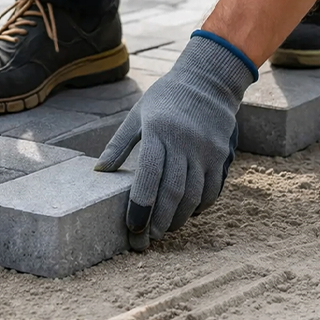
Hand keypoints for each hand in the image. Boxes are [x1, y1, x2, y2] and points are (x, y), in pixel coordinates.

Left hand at [95, 32, 257, 250]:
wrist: (208, 80)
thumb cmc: (166, 98)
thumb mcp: (137, 115)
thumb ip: (119, 144)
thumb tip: (99, 171)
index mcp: (158, 131)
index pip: (149, 176)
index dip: (140, 205)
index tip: (132, 226)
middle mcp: (184, 142)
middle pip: (172, 191)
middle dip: (159, 220)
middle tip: (147, 239)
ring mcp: (206, 150)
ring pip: (193, 194)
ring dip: (178, 218)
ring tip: (164, 231)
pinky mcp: (221, 155)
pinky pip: (212, 189)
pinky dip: (199, 206)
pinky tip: (187, 214)